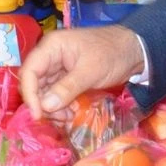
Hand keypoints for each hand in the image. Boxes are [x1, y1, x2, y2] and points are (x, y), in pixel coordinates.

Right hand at [19, 26, 144, 120]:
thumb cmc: (112, 53)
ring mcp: (58, 66)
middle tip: (58, 119)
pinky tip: (70, 114)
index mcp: (51, 46)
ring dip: (52, 107)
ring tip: (67, 117)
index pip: (29, 71)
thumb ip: (67, 88)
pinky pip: (56, 93)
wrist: (135, 50)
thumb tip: (45, 107)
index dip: (30, 94)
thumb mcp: (91, 71)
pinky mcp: (67, 77)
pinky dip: (60, 105)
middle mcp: (50, 55)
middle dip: (42, 103)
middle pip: (34, 83)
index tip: (38, 115)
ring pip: (44, 91)